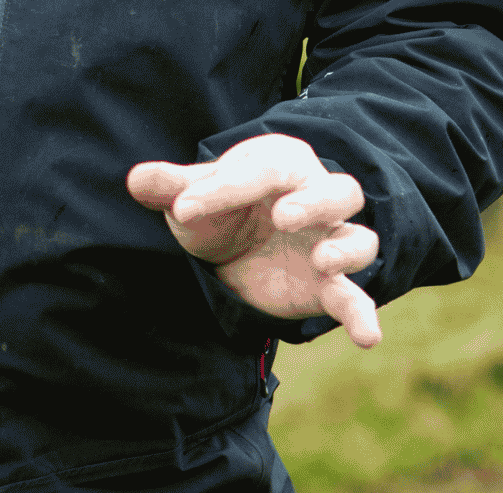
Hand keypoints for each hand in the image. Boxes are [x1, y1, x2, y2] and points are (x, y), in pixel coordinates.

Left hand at [125, 133, 382, 348]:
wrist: (235, 245)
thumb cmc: (217, 208)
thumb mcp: (189, 197)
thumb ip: (170, 187)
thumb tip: (135, 178)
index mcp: (280, 164)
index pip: (260, 171)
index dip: (222, 188)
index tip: (183, 209)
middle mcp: (314, 197)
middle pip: (339, 190)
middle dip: (315, 202)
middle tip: (283, 217)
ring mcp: (327, 242)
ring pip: (359, 238)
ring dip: (346, 249)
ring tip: (323, 262)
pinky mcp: (327, 285)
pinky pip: (353, 297)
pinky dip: (362, 315)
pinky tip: (367, 337)